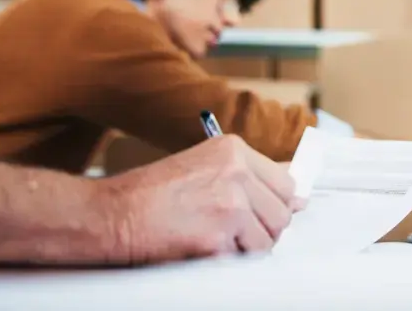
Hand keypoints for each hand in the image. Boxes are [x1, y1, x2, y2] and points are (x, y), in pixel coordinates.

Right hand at [101, 135, 301, 264]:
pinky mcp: (219, 237)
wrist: (115, 214)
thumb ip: (249, 177)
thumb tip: (297, 196)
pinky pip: (245, 260)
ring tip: (214, 238)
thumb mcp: (204, 166)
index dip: (278, 203)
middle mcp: (237, 173)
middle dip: (264, 229)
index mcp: (233, 150)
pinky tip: (202, 247)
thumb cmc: (151, 193)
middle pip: (282, 214)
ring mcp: (230, 205)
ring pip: (268, 240)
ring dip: (246, 248)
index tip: (271, 213)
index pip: (286, 182)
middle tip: (234, 232)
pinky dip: (227, 261)